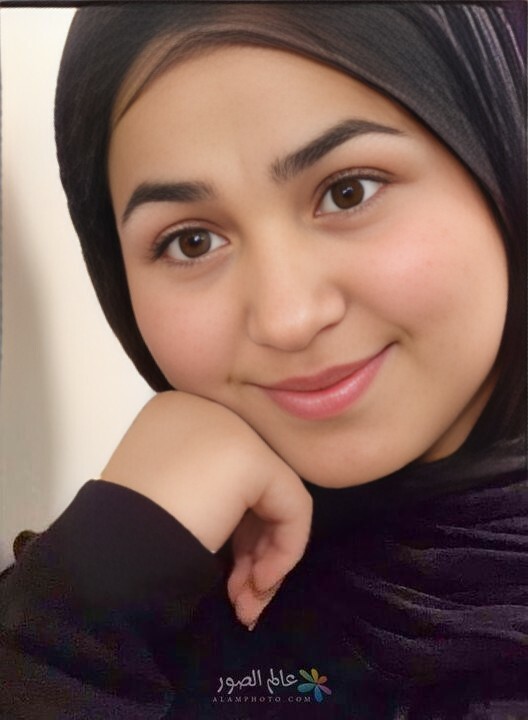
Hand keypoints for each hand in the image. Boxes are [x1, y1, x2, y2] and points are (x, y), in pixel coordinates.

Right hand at [100, 391, 312, 628]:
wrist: (109, 552)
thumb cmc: (127, 534)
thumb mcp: (165, 499)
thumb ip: (206, 495)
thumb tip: (242, 518)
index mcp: (179, 416)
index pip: (228, 471)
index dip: (235, 527)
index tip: (227, 574)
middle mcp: (207, 410)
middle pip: (253, 484)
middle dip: (252, 549)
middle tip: (242, 597)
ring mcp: (231, 428)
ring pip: (275, 496)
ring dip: (264, 559)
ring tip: (248, 605)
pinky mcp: (252, 456)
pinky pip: (292, 506)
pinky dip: (285, 550)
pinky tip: (258, 584)